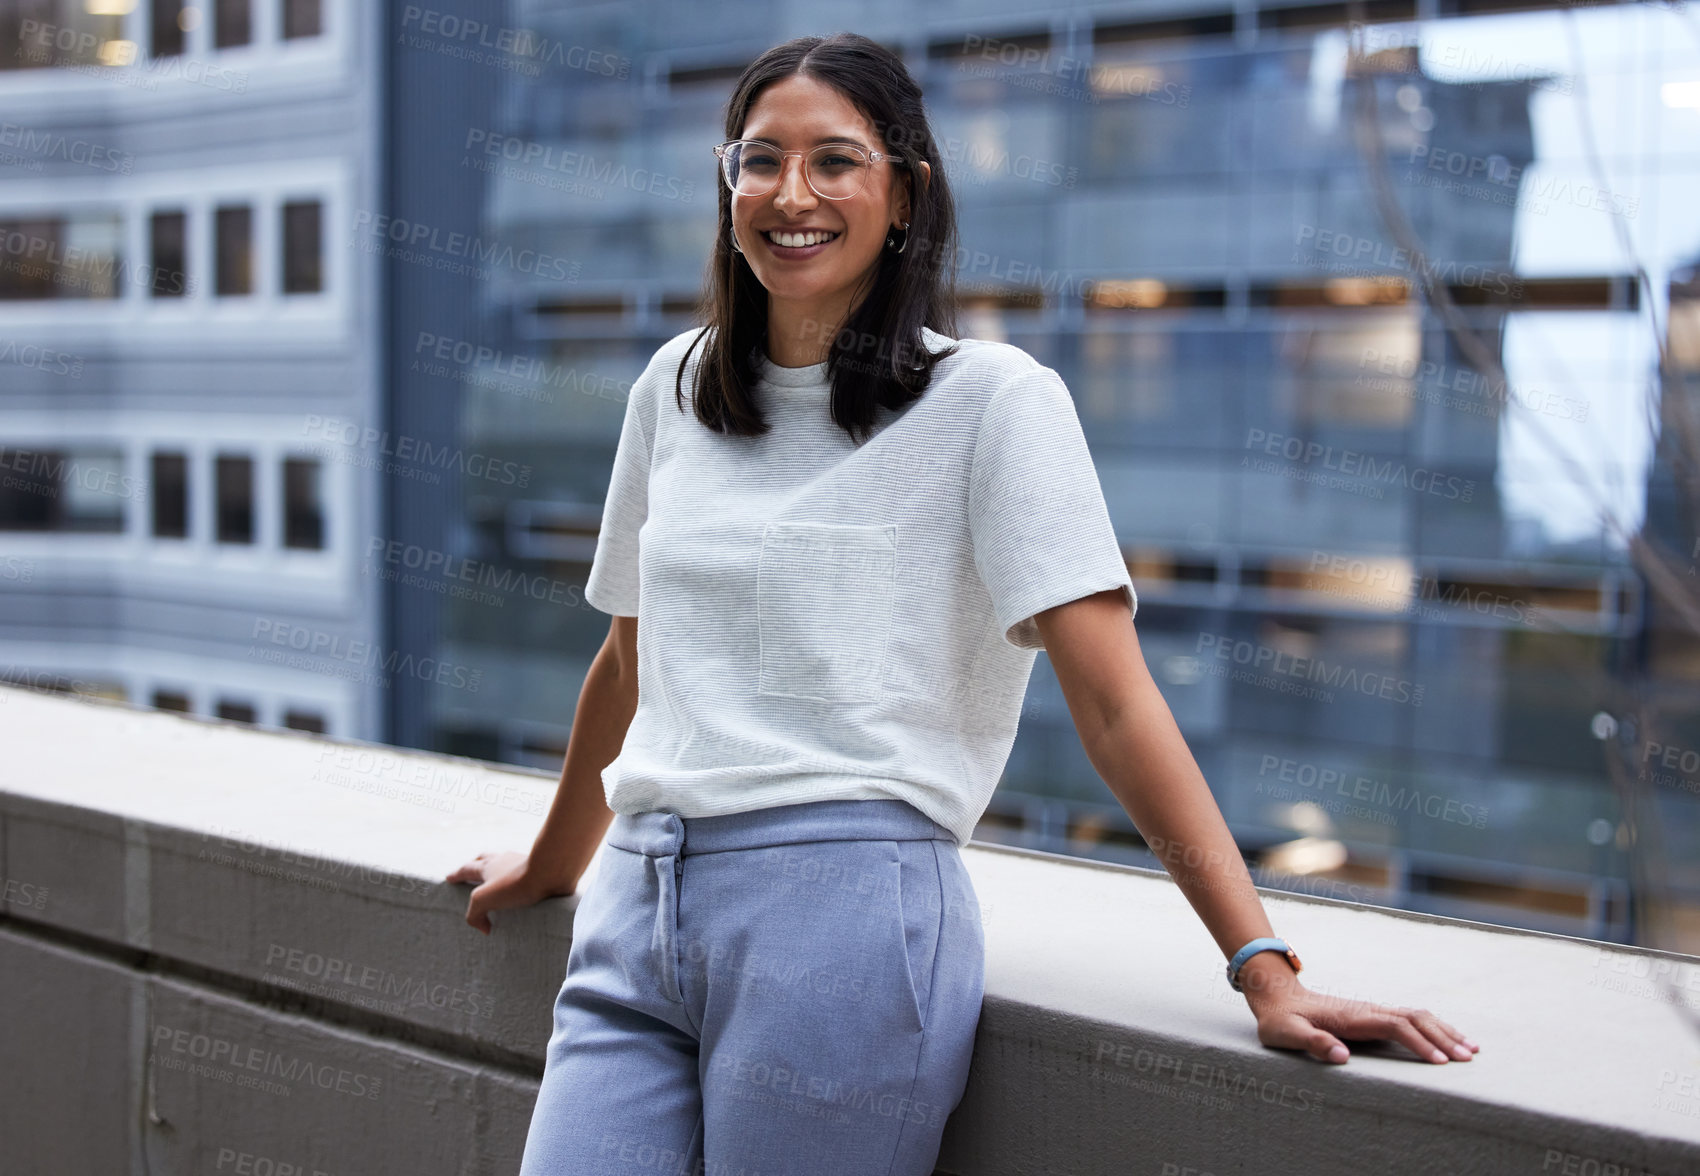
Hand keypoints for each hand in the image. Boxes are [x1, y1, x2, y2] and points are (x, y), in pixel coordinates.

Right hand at [445, 850, 571, 934]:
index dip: (457, 875)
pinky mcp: (539, 871)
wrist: (551, 872)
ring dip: (498, 873)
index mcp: (487, 866)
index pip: (466, 869)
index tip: (449, 878)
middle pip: (484, 859)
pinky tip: (523, 892)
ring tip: (498, 885)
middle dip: (475, 865)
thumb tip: (484, 929)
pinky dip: (518, 882)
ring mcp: (522, 863)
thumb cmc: (515, 883)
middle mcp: (503, 861)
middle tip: (471, 871)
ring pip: (505, 865)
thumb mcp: (483, 899)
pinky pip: (524, 875)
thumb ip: (475, 914)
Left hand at [1239, 962, 1478, 1065]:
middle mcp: (1368, 1010)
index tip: (1441, 1061)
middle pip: (1415, 1018)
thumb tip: (1342, 1056)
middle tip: (1468, 1059)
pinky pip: (1411, 1019)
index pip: (1395, 1027)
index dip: (1419, 1043)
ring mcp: (1372, 1011)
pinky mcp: (1373, 1016)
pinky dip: (1434, 1028)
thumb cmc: (1280, 1021)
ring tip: (1472, 1049)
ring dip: (1444, 1031)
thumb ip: (1311, 1042)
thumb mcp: (1285, 1034)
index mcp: (1352, 1017)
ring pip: (1417, 1016)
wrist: (1277, 997)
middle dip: (1443, 1037)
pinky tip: (1448, 1039)